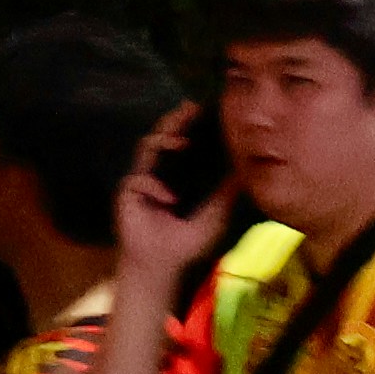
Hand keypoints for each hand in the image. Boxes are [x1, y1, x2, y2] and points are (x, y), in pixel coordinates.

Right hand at [117, 104, 224, 288]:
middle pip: (162, 136)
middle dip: (174, 120)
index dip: (189, 123)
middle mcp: (158, 172)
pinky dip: (155, 187)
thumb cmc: (187, 243)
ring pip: (146, 148)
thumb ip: (228, 192)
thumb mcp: (216, 215)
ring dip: (163, 140)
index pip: (182, 141)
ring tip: (180, 142)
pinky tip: (169, 200)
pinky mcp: (127, 194)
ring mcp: (141, 181)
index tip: (202, 107)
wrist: (163, 266)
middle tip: (189, 108)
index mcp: (177, 174)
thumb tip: (247, 170)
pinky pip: (139, 179)